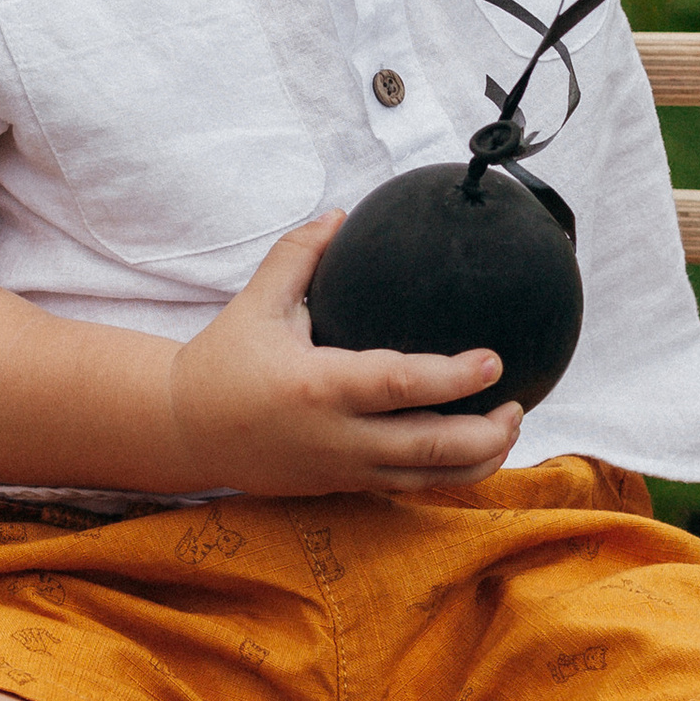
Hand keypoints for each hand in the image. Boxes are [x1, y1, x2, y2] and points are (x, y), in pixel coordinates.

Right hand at [168, 215, 525, 497]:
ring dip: (479, 459)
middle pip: (433, 449)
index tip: (494, 361)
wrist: (183, 431)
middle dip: (488, 433)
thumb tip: (342, 214)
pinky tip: (470, 445)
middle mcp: (338, 437)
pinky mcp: (343, 486)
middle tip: (516, 402)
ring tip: (507, 425)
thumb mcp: (257, 302)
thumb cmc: (222, 361)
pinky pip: (409, 485)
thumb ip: (300, 254)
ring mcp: (343, 469)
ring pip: (430, 479)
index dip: (455, 378)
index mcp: (320, 386)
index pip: (402, 387)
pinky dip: (448, 471)